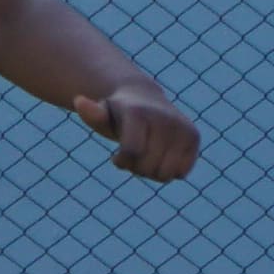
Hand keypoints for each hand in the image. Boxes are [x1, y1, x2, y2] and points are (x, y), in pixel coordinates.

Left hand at [73, 83, 198, 181]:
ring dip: (152, 173)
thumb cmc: (117, 113)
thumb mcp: (102, 114)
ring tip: (146, 157)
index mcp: (139, 113)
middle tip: (132, 156)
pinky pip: (181, 172)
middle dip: (136, 168)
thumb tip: (78, 101)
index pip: (132, 152)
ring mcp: (182, 127)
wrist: (145, 100)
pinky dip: (170, 171)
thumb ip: (92, 114)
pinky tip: (162, 157)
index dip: (122, 162)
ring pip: (166, 174)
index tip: (116, 157)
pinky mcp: (194, 137)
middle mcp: (164, 118)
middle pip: (148, 167)